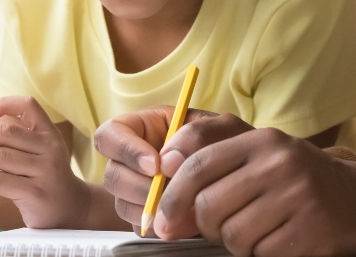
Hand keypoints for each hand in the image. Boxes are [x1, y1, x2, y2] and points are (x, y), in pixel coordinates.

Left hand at [0, 96, 88, 228]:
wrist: (69, 208)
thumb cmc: (43, 177)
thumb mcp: (31, 155)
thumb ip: (6, 143)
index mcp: (49, 133)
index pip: (29, 106)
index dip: (4, 104)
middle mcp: (50, 148)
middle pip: (7, 132)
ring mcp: (45, 171)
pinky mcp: (35, 192)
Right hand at [93, 106, 223, 233]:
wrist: (244, 176)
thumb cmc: (231, 145)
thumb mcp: (222, 128)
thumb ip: (196, 134)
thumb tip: (167, 160)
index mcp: (145, 128)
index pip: (110, 135)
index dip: (125, 150)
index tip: (154, 165)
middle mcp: (135, 159)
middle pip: (113, 175)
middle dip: (142, 187)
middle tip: (171, 191)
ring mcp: (138, 189)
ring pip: (122, 204)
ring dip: (151, 208)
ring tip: (185, 204)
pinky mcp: (148, 215)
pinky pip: (140, 227)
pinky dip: (161, 226)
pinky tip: (185, 218)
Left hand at [159, 116, 355, 256]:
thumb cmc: (301, 180)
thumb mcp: (262, 156)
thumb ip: (213, 162)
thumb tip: (164, 182)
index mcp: (264, 141)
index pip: (198, 165)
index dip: (172, 195)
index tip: (165, 218)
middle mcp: (282, 164)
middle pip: (209, 207)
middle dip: (206, 227)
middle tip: (221, 229)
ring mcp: (300, 198)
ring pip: (233, 236)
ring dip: (238, 244)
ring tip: (260, 232)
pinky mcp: (313, 233)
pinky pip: (263, 255)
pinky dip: (264, 255)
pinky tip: (282, 241)